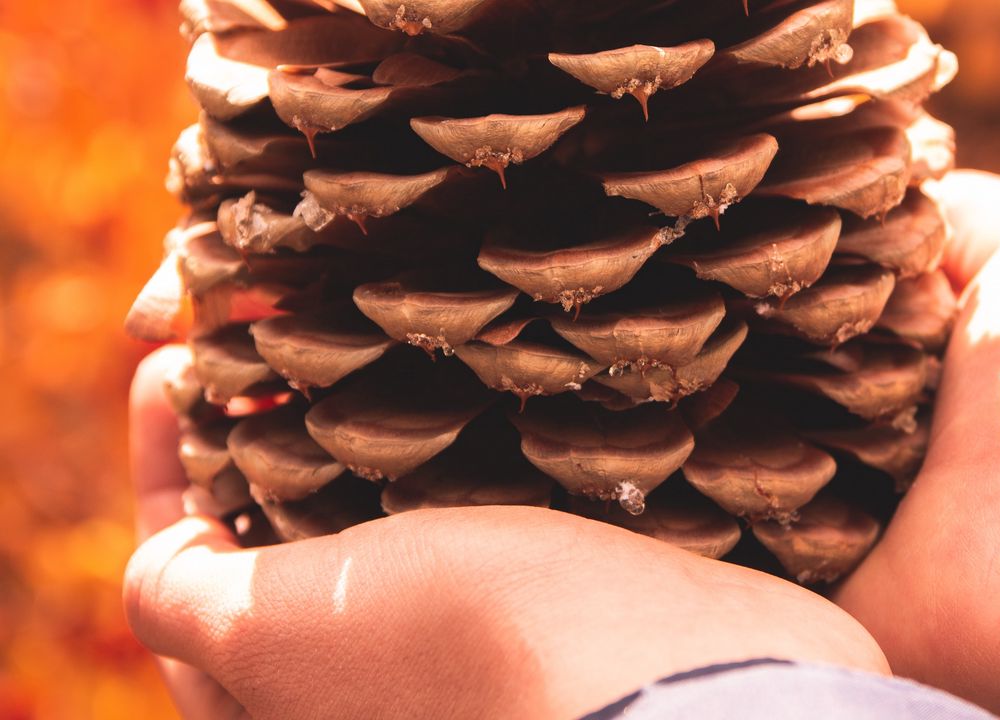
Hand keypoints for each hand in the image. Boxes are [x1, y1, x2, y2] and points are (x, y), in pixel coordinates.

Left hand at [125, 347, 887, 719]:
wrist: (674, 677)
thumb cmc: (461, 648)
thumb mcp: (273, 627)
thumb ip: (185, 595)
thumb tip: (167, 553)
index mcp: (290, 694)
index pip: (185, 571)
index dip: (166, 463)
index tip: (171, 361)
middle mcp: (372, 671)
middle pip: (286, 535)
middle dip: (264, 428)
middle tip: (264, 326)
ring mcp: (465, 631)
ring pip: (383, 510)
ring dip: (360, 420)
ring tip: (352, 324)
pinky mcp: (547, 593)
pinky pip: (469, 500)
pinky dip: (449, 434)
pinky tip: (458, 371)